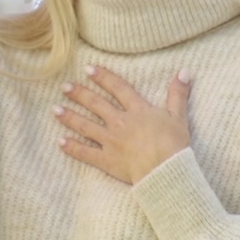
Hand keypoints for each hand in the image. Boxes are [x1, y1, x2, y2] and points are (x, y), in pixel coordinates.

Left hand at [55, 65, 192, 184]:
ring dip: (70, 117)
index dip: (103, 77)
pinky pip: (85, 153)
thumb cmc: (174, 144)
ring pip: (85, 126)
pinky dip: (72, 147)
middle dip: (80, 94)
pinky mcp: (106, 160)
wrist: (165, 170)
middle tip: (65, 87)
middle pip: (96, 104)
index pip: (118, 88)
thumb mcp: (179, 116)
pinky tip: (60, 142)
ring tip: (55, 109)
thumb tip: (184, 71)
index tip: (89, 69)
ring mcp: (111, 141)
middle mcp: (120, 122)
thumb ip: (178, 94)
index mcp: (137, 110)